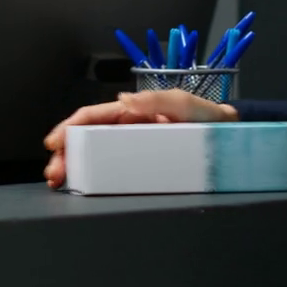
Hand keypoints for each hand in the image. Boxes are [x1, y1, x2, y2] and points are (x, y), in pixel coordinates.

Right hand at [41, 90, 236, 188]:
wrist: (232, 138)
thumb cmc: (209, 118)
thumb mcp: (185, 103)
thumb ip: (157, 100)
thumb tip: (121, 101)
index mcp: (134, 111)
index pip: (94, 116)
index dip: (71, 126)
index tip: (55, 142)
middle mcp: (129, 128)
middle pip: (87, 137)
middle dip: (66, 152)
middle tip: (54, 172)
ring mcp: (134, 147)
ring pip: (95, 154)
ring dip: (74, 165)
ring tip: (61, 181)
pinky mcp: (143, 165)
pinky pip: (112, 169)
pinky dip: (93, 176)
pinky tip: (82, 185)